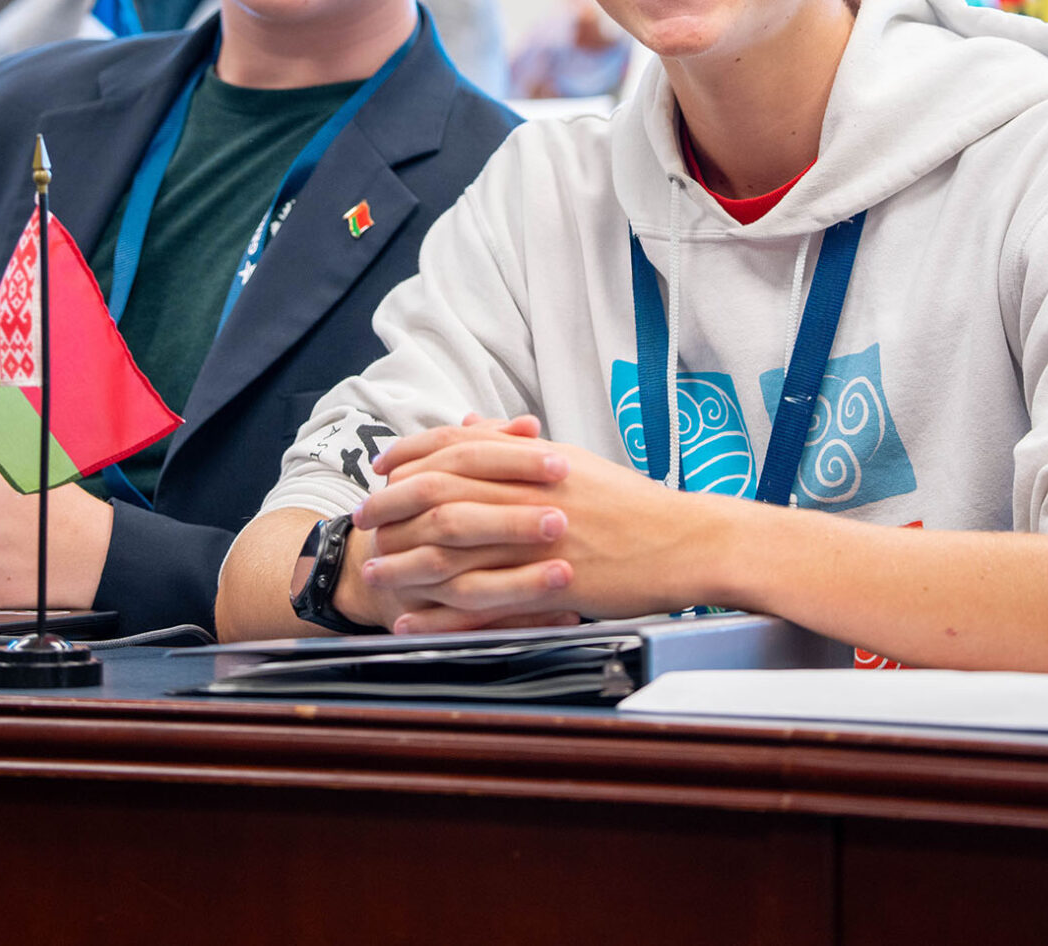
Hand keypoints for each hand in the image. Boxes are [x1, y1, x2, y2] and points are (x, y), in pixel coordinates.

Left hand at [358, 421, 711, 633]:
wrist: (686, 541)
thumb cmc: (635, 504)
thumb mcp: (576, 462)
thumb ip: (521, 448)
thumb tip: (481, 425)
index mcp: (535, 460)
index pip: (456, 447)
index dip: (412, 454)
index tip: (382, 465)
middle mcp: (528, 494)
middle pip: (441, 493)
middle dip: (392, 503)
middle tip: (361, 514)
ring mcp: (536, 541)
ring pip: (452, 549)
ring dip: (405, 560)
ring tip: (374, 570)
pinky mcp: (548, 585)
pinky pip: (480, 603)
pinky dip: (440, 613)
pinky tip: (412, 621)